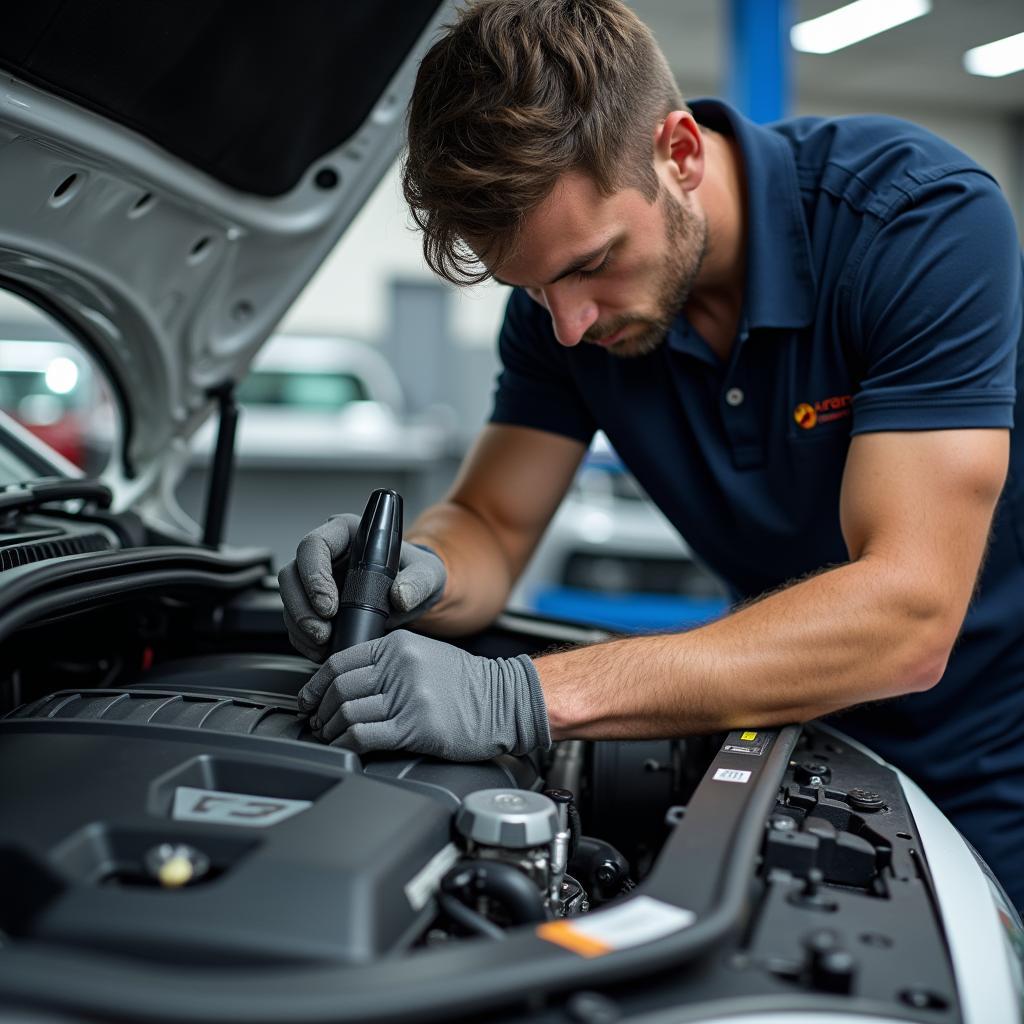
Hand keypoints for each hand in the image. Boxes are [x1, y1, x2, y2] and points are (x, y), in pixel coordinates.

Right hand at [278, 514, 446, 661]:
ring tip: (323, 642)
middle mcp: (326, 553)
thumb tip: (400, 595)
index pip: (315, 545)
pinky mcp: (312, 603)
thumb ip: (418, 582)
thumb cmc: (417, 575)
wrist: (414, 598)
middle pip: (292, 573)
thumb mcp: (427, 575)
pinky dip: (303, 638)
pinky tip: (321, 648)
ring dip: (301, 624)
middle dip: (302, 606)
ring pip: (288, 598)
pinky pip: (295, 620)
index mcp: (347, 533)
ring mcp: (315, 579)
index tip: (329, 605)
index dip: (314, 575)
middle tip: (322, 631)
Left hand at [297, 630, 551, 760]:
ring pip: (347, 712)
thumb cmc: (467, 682)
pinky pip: (364, 735)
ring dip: (331, 729)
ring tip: (331, 736)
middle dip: (319, 709)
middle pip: (339, 688)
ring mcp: (407, 697)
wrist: (504, 701)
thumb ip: (386, 661)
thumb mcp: (423, 654)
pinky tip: (347, 747)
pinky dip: (347, 743)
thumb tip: (344, 682)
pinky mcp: (415, 727)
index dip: (316, 685)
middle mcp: (400, 667)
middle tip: (317, 721)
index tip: (310, 698)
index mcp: (398, 646)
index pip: (340, 662)